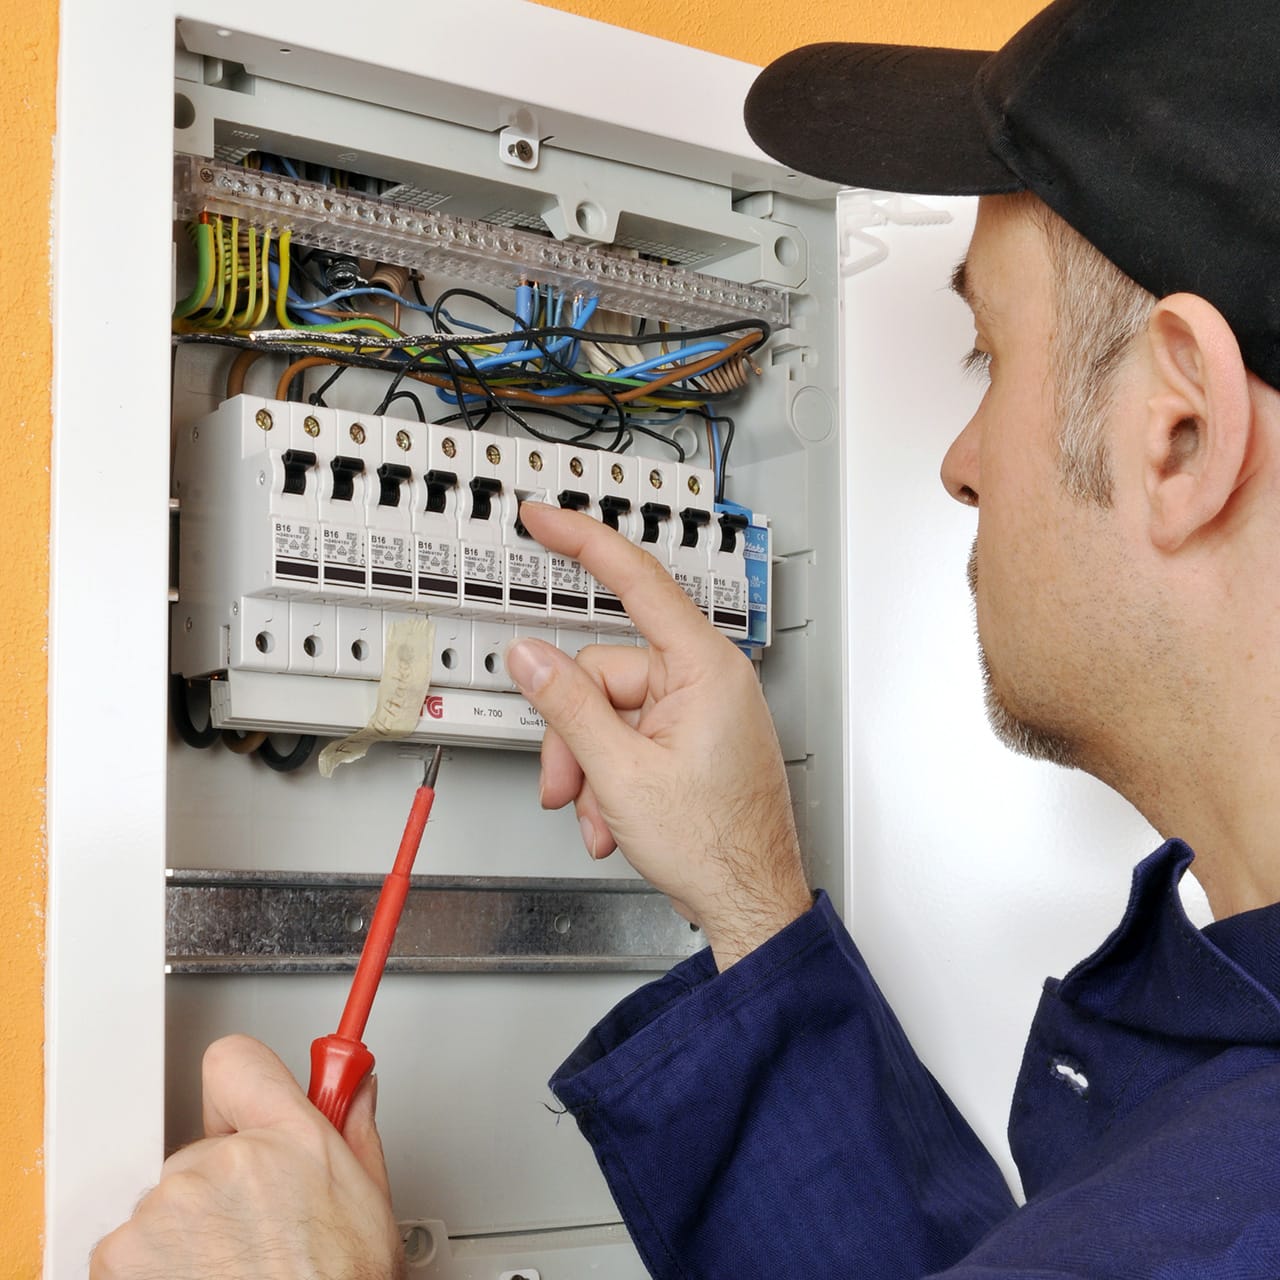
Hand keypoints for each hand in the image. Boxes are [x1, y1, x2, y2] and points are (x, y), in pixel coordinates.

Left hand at [91, 1035, 404, 1279]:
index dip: (242, 1090)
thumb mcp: (370, 1205)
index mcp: (287, 1140)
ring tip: (232, 1273)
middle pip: (203, 1148)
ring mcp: (164, 1211)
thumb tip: (354, 1088)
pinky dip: (155, 1269)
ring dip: (187, 1234)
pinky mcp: (120, 1258)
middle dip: (223, 1187)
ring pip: (167, 1204)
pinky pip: (131, 1249)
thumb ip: (354, 1131)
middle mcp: (220, 1163)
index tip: (246, 1111)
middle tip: (256, 1235)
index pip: (237, 1061)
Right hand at [506, 502, 809, 968]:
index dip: (584, 541)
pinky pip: (631, 736)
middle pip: (604, 671)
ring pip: (609, 711)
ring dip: (591, 766)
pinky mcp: (693, 739)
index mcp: (705, 668)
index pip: (638, 581)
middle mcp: (707, 680)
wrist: (749, 903)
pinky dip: (611, 776)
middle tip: (568, 782)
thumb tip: (531, 655)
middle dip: (575, 732)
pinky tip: (615, 818)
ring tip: (600, 814)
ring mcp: (700, 712)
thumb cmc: (717, 846)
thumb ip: (568, 706)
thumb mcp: (621, 773)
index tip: (546, 517)